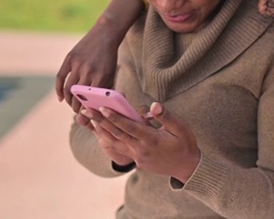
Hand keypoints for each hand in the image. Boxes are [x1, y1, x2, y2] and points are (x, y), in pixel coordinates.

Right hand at [55, 0, 145, 111]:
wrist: (105, 34)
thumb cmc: (109, 57)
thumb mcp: (111, 73)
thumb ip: (105, 88)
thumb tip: (99, 107)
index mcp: (102, 77)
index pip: (91, 100)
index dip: (87, 110)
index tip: (86, 116)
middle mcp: (89, 72)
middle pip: (78, 96)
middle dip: (76, 107)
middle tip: (77, 112)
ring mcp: (78, 65)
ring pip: (68, 89)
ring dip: (68, 100)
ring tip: (71, 105)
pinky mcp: (69, 58)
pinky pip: (60, 77)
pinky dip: (58, 89)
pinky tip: (60, 98)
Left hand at [86, 103, 200, 182]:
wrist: (187, 168)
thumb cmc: (185, 144)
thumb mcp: (181, 128)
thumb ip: (166, 116)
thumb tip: (153, 106)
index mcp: (151, 139)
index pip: (129, 127)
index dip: (115, 117)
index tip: (102, 107)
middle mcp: (141, 149)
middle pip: (116, 134)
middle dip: (100, 121)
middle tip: (86, 111)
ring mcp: (138, 156)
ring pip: (115, 143)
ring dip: (101, 131)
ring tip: (90, 120)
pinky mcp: (137, 161)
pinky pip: (120, 148)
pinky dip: (109, 139)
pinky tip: (103, 131)